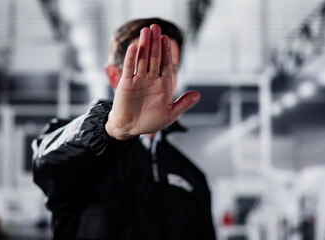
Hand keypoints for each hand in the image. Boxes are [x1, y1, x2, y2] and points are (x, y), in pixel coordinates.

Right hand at [105, 24, 200, 140]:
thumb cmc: (149, 122)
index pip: (166, 64)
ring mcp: (138, 80)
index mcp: (163, 85)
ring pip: (142, 59)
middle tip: (155, 26)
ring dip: (144, 45)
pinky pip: (129, 68)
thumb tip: (198, 95)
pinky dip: (131, 58)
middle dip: (155, 42)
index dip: (166, 52)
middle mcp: (151, 79)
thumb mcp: (169, 115)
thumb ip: (182, 104)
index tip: (167, 38)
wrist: (130, 128)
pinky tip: (134, 47)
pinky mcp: (126, 83)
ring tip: (145, 31)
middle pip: (154, 57)